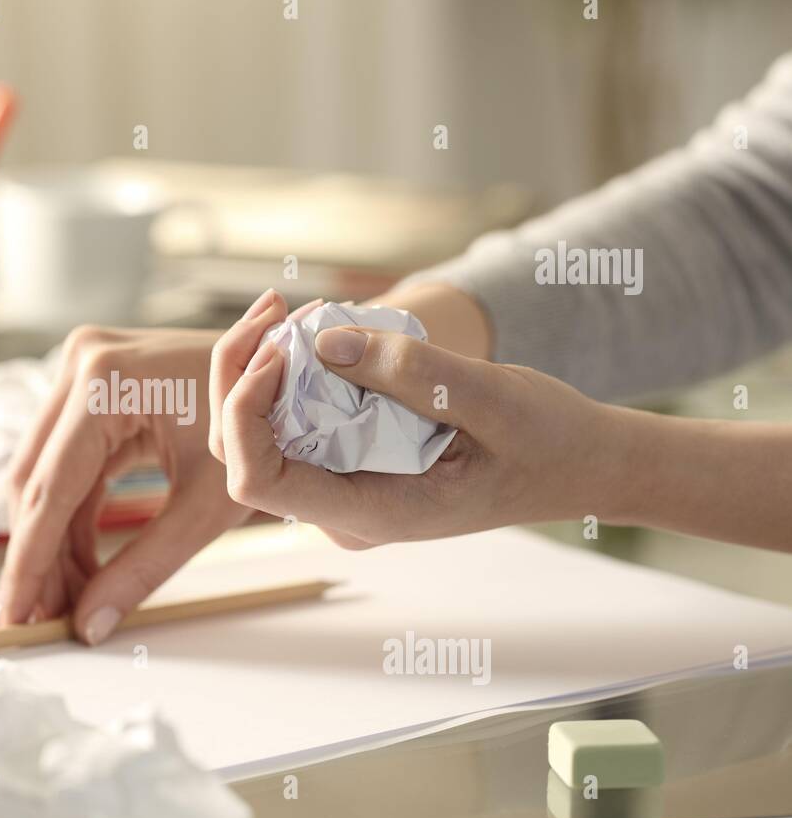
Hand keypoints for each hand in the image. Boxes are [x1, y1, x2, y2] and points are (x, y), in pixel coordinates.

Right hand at [0, 326, 251, 644]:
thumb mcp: (208, 504)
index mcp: (106, 384)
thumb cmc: (266, 426)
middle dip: (38, 558)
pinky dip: (73, 516)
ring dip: (53, 542)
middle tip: (42, 622)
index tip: (13, 619)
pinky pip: (66, 462)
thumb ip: (146, 566)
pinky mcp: (93, 386)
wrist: (291, 373)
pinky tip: (84, 567)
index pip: (49, 490)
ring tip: (68, 604)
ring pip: (43, 476)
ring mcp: (83, 369)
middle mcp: (82, 364)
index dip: (29, 563)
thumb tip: (91, 624)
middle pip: (34, 483)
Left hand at [211, 293, 623, 547]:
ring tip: (295, 307)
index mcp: (369, 513)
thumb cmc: (545, 440)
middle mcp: (340, 512)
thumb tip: (323, 341)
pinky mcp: (348, 464)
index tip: (280, 349)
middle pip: (241, 451)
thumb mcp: (490, 395)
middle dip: (240, 373)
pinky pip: (293, 422)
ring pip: (259, 434)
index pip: (257, 479)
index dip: (245, 411)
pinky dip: (290, 373)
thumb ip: (410, 371)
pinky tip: (316, 327)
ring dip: (260, 366)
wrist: (577, 465)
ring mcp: (341, 491)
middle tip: (277, 304)